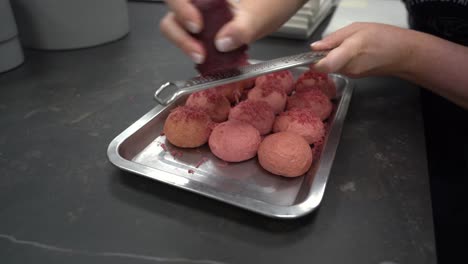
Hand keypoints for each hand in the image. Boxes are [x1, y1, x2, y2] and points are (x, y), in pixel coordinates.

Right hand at [160, 0, 307, 63]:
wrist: (280, 9)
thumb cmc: (271, 3)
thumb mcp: (261, 15)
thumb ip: (242, 27)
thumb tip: (222, 43)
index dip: (180, 8)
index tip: (197, 26)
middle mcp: (198, 2)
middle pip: (172, 15)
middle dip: (179, 35)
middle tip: (199, 53)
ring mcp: (200, 17)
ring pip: (178, 29)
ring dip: (186, 46)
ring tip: (202, 58)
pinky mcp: (206, 33)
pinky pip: (194, 42)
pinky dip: (198, 51)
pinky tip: (210, 60)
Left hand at [311, 22, 413, 77]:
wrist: (404, 54)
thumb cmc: (383, 37)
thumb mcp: (357, 29)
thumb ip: (334, 38)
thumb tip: (314, 47)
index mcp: (349, 52)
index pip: (323, 65)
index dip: (312, 61)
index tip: (310, 54)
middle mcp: (348, 68)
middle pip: (324, 65)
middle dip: (323, 55)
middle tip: (333, 43)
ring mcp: (351, 75)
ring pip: (331, 66)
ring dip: (332, 57)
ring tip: (346, 45)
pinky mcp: (354, 77)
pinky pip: (340, 68)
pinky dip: (340, 60)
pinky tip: (352, 52)